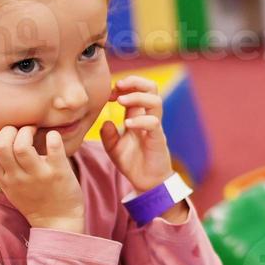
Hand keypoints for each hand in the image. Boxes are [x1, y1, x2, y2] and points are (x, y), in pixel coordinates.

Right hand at [0, 125, 84, 232]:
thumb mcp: (12, 189)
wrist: (59, 222)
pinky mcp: (58, 173)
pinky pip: (53, 149)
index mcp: (6, 180)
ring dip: (28, 130)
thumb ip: (4, 170)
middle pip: (2, 146)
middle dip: (9, 130)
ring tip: (35, 130)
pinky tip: (53, 136)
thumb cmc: (35, 201)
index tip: (8, 137)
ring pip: (22, 146)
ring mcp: (38, 176)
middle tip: (22, 130)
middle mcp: (18, 178)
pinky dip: (53, 137)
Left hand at [105, 76, 174, 193]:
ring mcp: (155, 127)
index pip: (136, 90)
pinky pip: (154, 123)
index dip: (124, 86)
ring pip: (155, 100)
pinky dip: (140, 120)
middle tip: (118, 85)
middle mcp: (148, 117)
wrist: (146, 182)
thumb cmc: (132, 162)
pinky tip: (127, 124)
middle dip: (135, 81)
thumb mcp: (113, 148)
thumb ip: (108, 134)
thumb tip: (106, 121)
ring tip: (120, 100)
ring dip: (137, 96)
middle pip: (151, 88)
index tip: (108, 92)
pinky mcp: (158, 139)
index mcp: (137, 115)